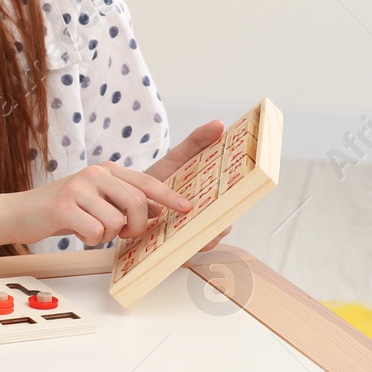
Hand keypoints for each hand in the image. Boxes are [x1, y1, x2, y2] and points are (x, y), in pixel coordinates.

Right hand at [9, 162, 191, 246]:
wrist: (19, 212)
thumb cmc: (63, 209)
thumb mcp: (98, 201)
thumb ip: (126, 202)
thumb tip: (159, 211)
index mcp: (107, 171)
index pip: (147, 179)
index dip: (169, 194)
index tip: (187, 207)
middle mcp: (95, 173)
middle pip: (137, 202)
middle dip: (136, 225)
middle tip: (124, 233)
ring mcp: (78, 187)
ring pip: (116, 221)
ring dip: (109, 235)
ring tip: (93, 230)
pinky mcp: (63, 205)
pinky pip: (95, 231)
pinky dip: (91, 239)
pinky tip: (78, 232)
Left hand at [145, 120, 230, 251]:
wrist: (128, 201)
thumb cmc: (158, 180)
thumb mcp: (176, 160)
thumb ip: (196, 142)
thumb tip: (219, 123)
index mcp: (216, 196)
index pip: (239, 196)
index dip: (242, 192)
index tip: (242, 184)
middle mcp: (214, 217)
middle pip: (226, 220)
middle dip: (221, 215)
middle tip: (209, 209)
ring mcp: (200, 234)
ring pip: (211, 237)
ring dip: (204, 233)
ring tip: (191, 227)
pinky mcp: (182, 247)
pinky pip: (191, 249)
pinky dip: (188, 244)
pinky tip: (177, 240)